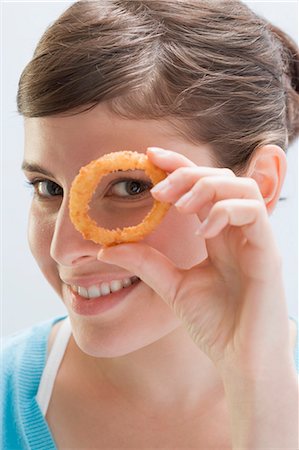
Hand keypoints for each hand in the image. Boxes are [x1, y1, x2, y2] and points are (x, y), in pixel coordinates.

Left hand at [97, 147, 291, 376]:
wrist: (240, 359)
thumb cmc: (214, 324)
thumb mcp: (172, 287)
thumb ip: (146, 264)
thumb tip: (107, 249)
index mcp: (217, 234)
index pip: (201, 186)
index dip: (178, 165)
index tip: (150, 157)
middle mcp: (237, 230)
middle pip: (220, 177)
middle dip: (187, 174)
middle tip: (158, 189)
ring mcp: (255, 238)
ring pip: (240, 186)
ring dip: (206, 187)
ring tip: (179, 206)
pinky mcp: (268, 251)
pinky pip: (252, 212)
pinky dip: (224, 212)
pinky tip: (203, 231)